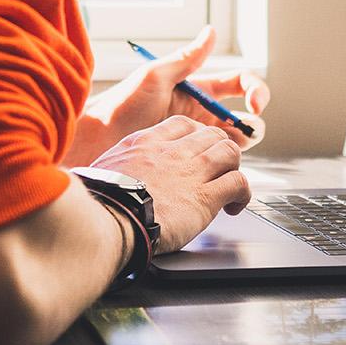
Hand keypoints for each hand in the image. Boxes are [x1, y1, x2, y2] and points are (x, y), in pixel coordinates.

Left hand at [70, 26, 270, 164]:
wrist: (99, 141)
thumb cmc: (121, 105)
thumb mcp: (155, 76)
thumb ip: (186, 58)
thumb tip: (210, 31)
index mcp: (198, 89)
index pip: (239, 83)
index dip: (255, 89)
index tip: (255, 103)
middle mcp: (201, 113)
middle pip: (244, 115)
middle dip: (254, 122)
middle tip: (246, 132)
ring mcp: (196, 138)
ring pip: (235, 141)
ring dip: (243, 143)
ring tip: (232, 149)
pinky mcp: (189, 161)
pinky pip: (217, 162)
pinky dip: (227, 163)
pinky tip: (219, 165)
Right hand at [90, 115, 250, 252]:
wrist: (110, 219)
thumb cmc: (102, 201)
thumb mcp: (106, 168)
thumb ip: (120, 164)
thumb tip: (115, 173)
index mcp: (147, 142)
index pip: (183, 125)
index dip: (196, 136)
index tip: (197, 150)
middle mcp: (174, 151)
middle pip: (212, 134)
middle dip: (219, 149)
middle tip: (218, 168)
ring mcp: (193, 171)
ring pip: (230, 152)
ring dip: (234, 167)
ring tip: (230, 184)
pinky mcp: (206, 197)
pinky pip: (238, 183)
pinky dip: (243, 193)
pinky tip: (235, 205)